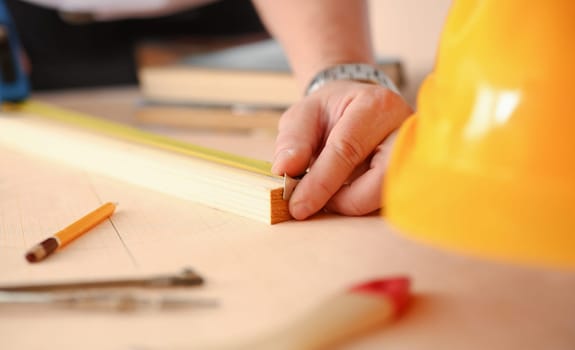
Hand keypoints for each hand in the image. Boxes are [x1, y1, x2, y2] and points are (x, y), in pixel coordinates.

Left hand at [271, 80, 412, 219]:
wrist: (358, 108)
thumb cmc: (331, 112)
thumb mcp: (304, 115)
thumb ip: (293, 140)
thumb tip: (285, 170)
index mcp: (375, 105)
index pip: (347, 149)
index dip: (321, 182)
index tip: (298, 206)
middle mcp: (404, 128)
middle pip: (381, 177)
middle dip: (346, 201)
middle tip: (319, 204)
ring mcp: (415, 153)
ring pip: (390, 194)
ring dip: (355, 204)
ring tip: (331, 196)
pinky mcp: (414, 173)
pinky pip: (390, 199)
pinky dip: (364, 204)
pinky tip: (346, 196)